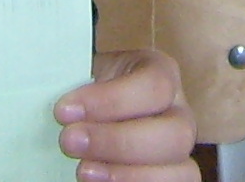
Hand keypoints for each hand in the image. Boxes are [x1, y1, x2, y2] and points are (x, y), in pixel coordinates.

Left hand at [55, 48, 196, 180]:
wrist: (86, 115)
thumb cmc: (86, 92)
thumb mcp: (83, 74)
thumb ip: (75, 83)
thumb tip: (62, 106)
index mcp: (161, 74)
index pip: (154, 86)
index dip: (111, 100)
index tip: (64, 110)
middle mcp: (178, 113)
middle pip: (176, 134)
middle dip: (118, 142)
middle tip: (69, 141)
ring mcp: (178, 152)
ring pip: (182, 172)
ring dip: (129, 175)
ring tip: (83, 172)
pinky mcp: (170, 176)